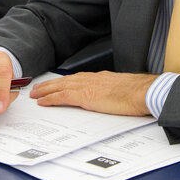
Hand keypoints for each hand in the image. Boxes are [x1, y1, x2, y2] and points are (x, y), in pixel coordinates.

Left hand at [29, 71, 155, 115]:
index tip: (55, 85)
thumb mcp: (123, 90)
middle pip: (64, 81)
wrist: (144, 92)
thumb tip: (113, 98)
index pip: (77, 79)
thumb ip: (114, 92)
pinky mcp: (85, 96)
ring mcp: (87, 86)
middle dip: (50, 84)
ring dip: (45, 90)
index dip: (64, 82)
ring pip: (60, 87)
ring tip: (35, 94)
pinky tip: (42, 101)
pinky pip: (62, 97)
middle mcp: (91, 79)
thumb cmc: (139, 93)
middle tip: (37, 88)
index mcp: (101, 78)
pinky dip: (51, 99)